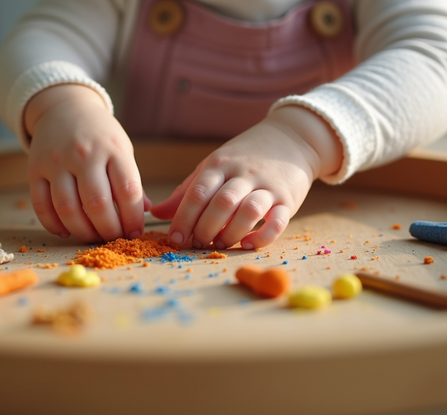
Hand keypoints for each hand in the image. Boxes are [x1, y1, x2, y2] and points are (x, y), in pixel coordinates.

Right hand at [25, 85, 150, 242]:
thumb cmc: (99, 135)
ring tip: (93, 237)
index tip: (135, 233)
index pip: (128, 191)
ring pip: (67, 209)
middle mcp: (84, 154)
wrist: (64, 108)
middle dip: (109, 231)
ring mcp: (56, 161)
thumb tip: (143, 213)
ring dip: (82, 232)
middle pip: (97, 204)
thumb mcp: (122, 150)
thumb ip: (131, 182)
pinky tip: (66, 231)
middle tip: (114, 239)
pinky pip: (41, 205)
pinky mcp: (34, 169)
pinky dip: (54, 225)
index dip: (133, 219)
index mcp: (113, 148)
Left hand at [150, 106, 342, 249]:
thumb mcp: (213, 168)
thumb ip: (186, 192)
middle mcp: (243, 174)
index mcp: (219, 165)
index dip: (183, 219)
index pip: (197, 193)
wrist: (290, 139)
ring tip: (220, 244)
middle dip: (206, 228)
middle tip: (198, 243)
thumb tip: (156, 213)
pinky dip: (263, 237)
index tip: (175, 239)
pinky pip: (278, 221)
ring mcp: (267, 186)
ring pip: (249, 211)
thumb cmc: (243, 159)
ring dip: (231, 233)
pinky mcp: (288, 199)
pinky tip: (247, 244)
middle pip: (222, 203)